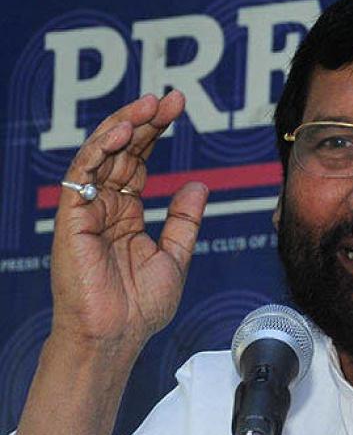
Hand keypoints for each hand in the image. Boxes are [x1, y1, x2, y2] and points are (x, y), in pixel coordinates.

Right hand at [51, 91, 208, 353]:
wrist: (117, 336)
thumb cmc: (140, 306)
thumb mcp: (174, 256)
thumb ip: (184, 221)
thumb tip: (198, 184)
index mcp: (127, 214)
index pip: (140, 161)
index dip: (156, 133)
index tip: (178, 107)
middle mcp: (105, 206)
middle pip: (123, 152)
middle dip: (145, 122)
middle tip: (169, 98)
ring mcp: (87, 209)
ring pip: (101, 155)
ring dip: (124, 126)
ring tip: (150, 105)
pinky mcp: (72, 217)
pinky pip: (83, 174)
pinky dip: (101, 150)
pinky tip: (123, 132)